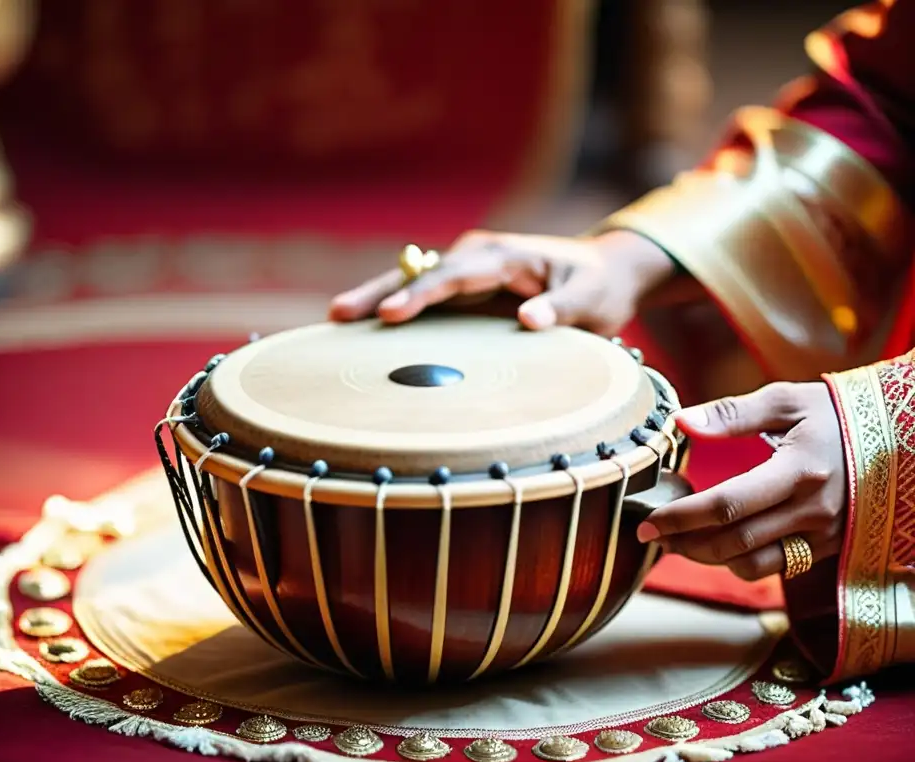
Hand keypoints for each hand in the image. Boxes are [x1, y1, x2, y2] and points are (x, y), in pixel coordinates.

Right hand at [328, 229, 675, 335]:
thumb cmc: (600, 287)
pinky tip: (363, 327)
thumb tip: (528, 318)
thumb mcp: (594, 300)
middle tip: (338, 315)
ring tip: (336, 319)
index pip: (454, 274)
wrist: (604, 271)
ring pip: (413, 280)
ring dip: (376, 297)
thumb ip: (565, 309)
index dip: (420, 294)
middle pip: (420, 272)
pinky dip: (394, 305)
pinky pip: (424, 294)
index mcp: (505, 255)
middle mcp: (478, 255)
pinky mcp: (464, 287)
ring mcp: (467, 269)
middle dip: (379, 292)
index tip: (390, 315)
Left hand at [637, 382, 846, 580]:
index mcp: (799, 471)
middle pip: (734, 542)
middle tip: (651, 534)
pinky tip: (718, 546)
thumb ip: (732, 413)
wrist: (898, 436)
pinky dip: (741, 563)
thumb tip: (682, 422)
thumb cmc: (835, 413)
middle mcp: (812, 510)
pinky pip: (777, 567)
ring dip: (708, 559)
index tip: (649, 520)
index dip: (682, 516)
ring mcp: (823, 534)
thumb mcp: (786, 400)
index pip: (727, 504)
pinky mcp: (827, 547)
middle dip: (684, 542)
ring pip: (753, 564)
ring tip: (677, 542)